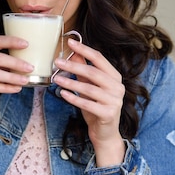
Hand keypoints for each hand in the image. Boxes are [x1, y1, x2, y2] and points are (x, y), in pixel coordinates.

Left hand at [52, 38, 125, 165]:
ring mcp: (115, 101)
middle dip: (74, 65)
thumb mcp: (89, 85)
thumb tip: (74, 52)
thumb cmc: (96, 106)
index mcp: (114, 77)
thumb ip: (84, 69)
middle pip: (93, 72)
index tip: (70, 41)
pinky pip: (87, 104)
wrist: (105, 133)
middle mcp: (118, 87)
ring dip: (70, 82)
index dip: (84, 49)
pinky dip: (73, 98)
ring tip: (56, 78)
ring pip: (89, 88)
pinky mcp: (108, 114)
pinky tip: (61, 93)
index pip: (99, 58)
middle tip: (57, 61)